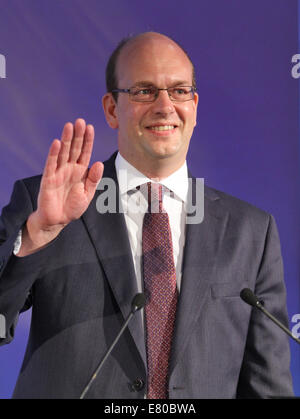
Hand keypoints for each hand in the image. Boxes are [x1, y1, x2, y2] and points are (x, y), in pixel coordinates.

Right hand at [18, 119, 103, 255]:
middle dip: (78, 135)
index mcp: (80, 171)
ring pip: (63, 153)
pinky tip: (57, 143)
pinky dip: (54, 153)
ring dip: (66, 139)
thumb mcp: (88, 194)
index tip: (90, 128)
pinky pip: (51, 164)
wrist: (58, 220)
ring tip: (69, 126)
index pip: (85, 152)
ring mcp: (59, 172)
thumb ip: (94, 179)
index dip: (88, 141)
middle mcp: (69, 169)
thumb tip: (99, 162)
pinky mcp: (49, 178)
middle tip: (80, 121)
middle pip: (74, 149)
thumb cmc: (73, 207)